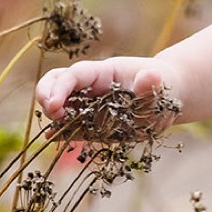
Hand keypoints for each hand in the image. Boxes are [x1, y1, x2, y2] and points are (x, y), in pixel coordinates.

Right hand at [35, 55, 183, 125]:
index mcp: (104, 72)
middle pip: (56, 81)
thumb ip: (151, 86)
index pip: (75, 74)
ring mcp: (87, 104)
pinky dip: (59, 132)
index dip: (61, 87)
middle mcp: (90, 85)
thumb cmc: (162, 88)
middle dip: (46, 94)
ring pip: (58, 101)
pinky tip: (54, 139)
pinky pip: (69, 126)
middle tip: (53, 114)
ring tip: (55, 130)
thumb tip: (149, 76)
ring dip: (51, 114)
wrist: (165, 100)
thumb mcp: (160, 88)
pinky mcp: (90, 123)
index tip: (55, 105)